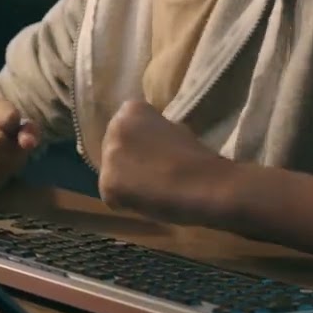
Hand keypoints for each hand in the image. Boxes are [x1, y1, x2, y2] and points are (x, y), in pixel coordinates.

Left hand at [97, 100, 232, 224]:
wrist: (205, 183)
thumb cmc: (197, 157)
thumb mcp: (174, 129)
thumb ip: (153, 132)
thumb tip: (147, 144)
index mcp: (131, 110)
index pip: (124, 127)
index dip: (138, 144)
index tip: (153, 154)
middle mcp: (114, 128)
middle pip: (113, 147)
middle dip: (126, 160)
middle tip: (149, 175)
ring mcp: (108, 156)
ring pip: (110, 172)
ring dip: (125, 182)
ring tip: (150, 190)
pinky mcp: (107, 183)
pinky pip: (113, 196)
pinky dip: (126, 203)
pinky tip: (146, 202)